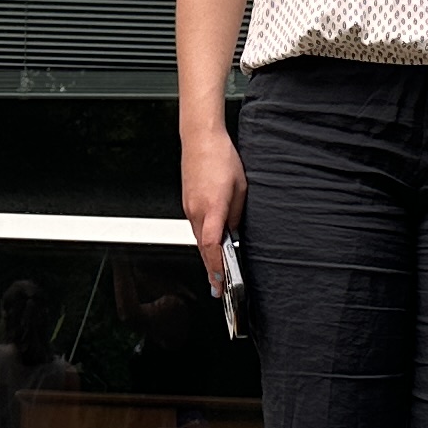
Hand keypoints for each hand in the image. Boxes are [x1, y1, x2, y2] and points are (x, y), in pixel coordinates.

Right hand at [181, 127, 245, 293]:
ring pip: (198, 238)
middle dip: (211, 270)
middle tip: (219, 288)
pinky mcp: (187, 202)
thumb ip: (236, 214)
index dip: (215, 268)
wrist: (201, 139)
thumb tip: (232, 232)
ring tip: (217, 270)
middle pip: (203, 248)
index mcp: (212, 207)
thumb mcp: (240, 188)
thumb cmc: (222, 158)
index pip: (211, 246)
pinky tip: (212, 243)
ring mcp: (189, 207)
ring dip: (208, 255)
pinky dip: (204, 238)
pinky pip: (195, 226)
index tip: (219, 284)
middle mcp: (196, 210)